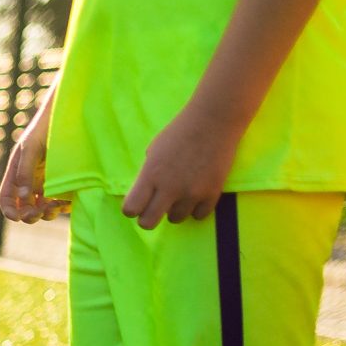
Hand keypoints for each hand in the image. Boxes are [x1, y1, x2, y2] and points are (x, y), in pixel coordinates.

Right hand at [0, 118, 68, 223]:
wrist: (69, 114)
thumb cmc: (46, 127)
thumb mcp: (31, 147)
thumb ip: (24, 172)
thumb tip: (23, 197)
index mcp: (17, 173)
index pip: (7, 198)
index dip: (9, 210)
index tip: (16, 217)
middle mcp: (30, 181)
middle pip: (25, 208)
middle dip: (29, 214)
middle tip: (38, 212)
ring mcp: (48, 183)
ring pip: (43, 208)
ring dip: (47, 213)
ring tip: (56, 205)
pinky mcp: (64, 182)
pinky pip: (61, 202)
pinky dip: (63, 206)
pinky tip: (67, 201)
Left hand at [123, 109, 240, 228]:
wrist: (214, 121)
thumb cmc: (179, 133)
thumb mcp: (153, 152)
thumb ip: (147, 176)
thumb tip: (144, 196)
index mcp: (150, 175)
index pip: (130, 209)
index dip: (132, 208)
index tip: (139, 202)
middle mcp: (169, 187)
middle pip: (148, 224)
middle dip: (149, 216)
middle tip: (156, 206)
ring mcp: (192, 192)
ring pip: (175, 219)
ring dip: (175, 209)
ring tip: (181, 193)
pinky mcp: (212, 192)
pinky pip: (199, 216)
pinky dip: (196, 208)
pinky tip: (196, 195)